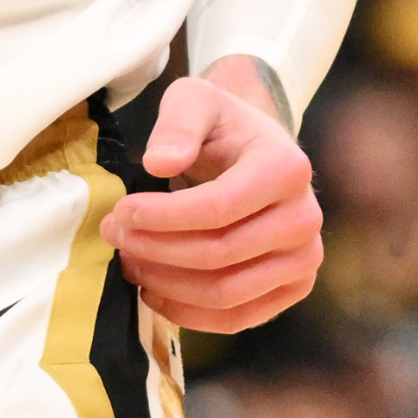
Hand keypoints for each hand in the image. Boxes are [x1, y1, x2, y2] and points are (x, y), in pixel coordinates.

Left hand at [98, 63, 323, 332]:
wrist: (256, 150)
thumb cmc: (221, 125)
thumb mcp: (195, 100)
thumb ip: (177, 124)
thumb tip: (159, 164)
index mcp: (287, 168)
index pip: (218, 208)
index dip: (163, 217)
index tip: (120, 212)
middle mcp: (305, 219)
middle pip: (219, 255)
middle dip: (156, 250)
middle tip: (113, 235)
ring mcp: (304, 260)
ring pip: (225, 293)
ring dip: (166, 284)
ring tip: (129, 261)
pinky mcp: (293, 289)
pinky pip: (237, 318)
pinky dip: (189, 313)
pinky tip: (153, 291)